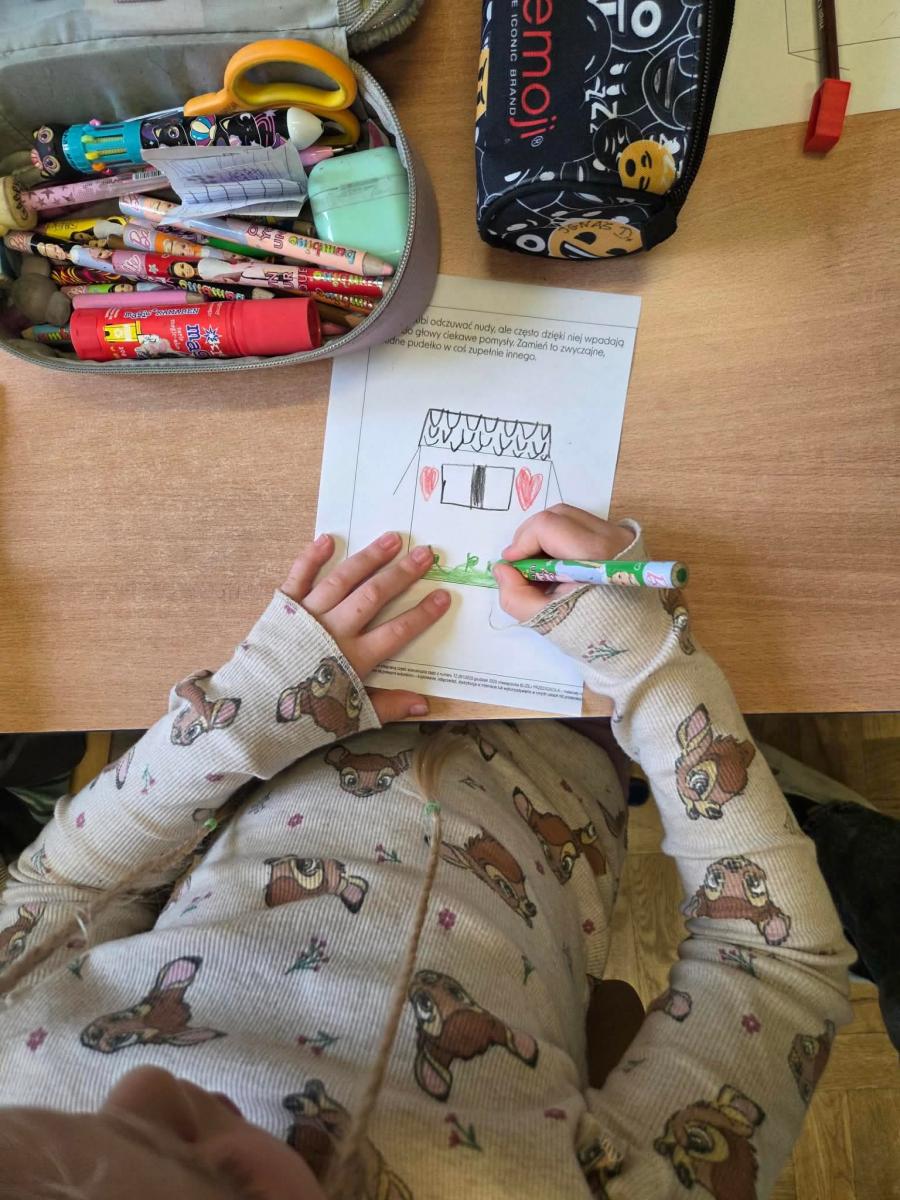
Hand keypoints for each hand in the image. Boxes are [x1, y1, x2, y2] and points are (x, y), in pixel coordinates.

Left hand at [280, 531, 449, 723]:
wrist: (251, 712)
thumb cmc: (304, 718)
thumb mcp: (349, 717)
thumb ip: (387, 706)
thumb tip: (424, 705)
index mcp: (353, 659)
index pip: (396, 632)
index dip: (422, 614)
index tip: (443, 596)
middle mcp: (334, 630)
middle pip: (374, 596)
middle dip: (401, 574)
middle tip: (425, 554)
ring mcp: (308, 615)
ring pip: (344, 580)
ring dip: (369, 558)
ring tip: (391, 539)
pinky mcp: (283, 608)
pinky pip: (299, 577)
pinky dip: (312, 557)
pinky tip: (328, 539)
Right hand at [493, 505, 632, 621]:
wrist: (641, 643)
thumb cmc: (595, 634)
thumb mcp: (548, 621)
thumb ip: (516, 596)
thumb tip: (502, 569)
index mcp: (597, 554)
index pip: (547, 526)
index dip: (521, 543)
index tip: (511, 566)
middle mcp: (612, 535)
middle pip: (556, 515)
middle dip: (530, 536)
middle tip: (522, 566)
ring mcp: (620, 534)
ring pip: (568, 517)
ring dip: (545, 537)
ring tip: (540, 568)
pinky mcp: (623, 538)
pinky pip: (582, 526)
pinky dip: (562, 540)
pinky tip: (559, 567)